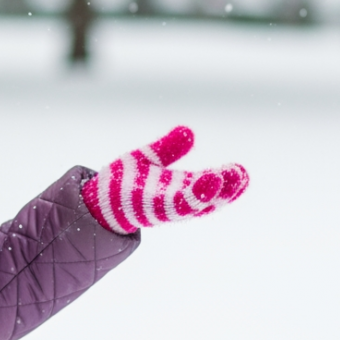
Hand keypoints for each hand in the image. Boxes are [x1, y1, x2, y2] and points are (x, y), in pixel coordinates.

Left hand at [81, 126, 247, 233]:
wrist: (96, 200)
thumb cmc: (123, 182)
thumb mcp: (148, 158)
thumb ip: (168, 148)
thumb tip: (188, 131)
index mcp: (179, 188)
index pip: (208, 185)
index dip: (226, 181)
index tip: (241, 173)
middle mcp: (176, 200)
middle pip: (207, 198)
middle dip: (226, 190)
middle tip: (243, 177)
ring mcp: (165, 206)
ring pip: (194, 203)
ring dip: (212, 194)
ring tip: (227, 179)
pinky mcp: (152, 208)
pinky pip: (176, 204)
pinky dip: (192, 196)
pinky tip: (206, 183)